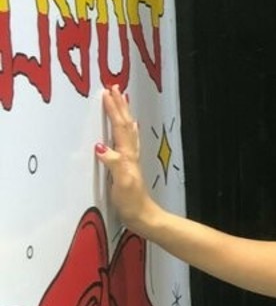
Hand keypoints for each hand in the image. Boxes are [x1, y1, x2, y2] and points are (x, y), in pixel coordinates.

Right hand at [96, 86, 154, 231]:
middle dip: (119, 106)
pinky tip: (124, 130)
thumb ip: (114, 164)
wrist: (144, 217)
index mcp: (127, 155)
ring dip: (123, 114)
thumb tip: (101, 147)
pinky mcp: (128, 167)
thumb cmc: (132, 202)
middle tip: (114, 88)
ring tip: (121, 101)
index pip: (119, 127)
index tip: (107, 92)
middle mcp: (130, 154)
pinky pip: (126, 141)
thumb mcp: (122, 184)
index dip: (114, 110)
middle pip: (125, 124)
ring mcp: (130, 160)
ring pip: (127, 131)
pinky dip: (124, 130)